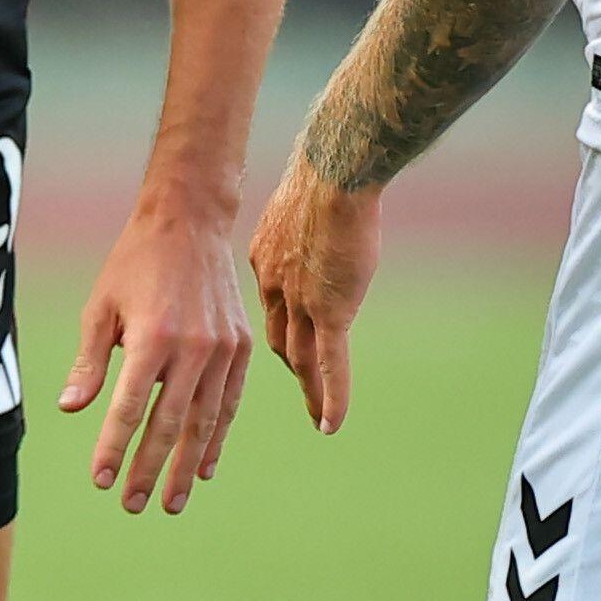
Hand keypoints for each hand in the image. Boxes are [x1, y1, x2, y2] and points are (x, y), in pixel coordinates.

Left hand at [59, 202, 253, 513]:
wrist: (191, 221)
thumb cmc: (135, 262)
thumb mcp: (101, 307)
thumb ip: (89, 362)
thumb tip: (70, 409)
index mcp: (153, 337)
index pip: (129, 408)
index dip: (114, 448)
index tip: (101, 481)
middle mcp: (193, 348)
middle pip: (169, 425)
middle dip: (148, 469)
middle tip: (132, 505)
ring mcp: (223, 350)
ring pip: (204, 422)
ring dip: (186, 466)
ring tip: (171, 501)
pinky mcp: (242, 348)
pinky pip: (229, 403)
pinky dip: (218, 438)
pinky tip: (206, 467)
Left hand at [249, 156, 382, 434]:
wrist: (334, 174)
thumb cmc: (319, 177)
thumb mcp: (303, 203)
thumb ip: (301, 227)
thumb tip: (304, 225)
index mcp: (266, 262)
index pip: (268, 308)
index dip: (274, 329)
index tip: (277, 347)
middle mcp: (277, 288)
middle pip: (279, 338)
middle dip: (289, 364)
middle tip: (300, 388)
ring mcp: (303, 303)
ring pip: (301, 359)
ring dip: (310, 391)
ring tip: (317, 416)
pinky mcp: (331, 311)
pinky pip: (330, 365)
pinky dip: (331, 397)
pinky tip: (331, 426)